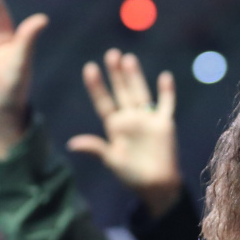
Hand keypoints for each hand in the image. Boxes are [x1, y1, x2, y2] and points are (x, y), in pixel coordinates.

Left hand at [67, 50, 181, 217]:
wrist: (157, 185)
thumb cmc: (132, 176)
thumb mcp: (112, 161)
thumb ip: (96, 149)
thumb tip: (72, 144)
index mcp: (115, 126)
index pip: (104, 102)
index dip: (96, 86)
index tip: (89, 68)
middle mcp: (130, 119)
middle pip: (122, 92)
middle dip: (116, 74)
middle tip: (111, 54)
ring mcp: (147, 119)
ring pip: (140, 92)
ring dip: (135, 76)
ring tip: (128, 58)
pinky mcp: (165, 124)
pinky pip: (166, 104)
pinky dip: (166, 92)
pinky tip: (164, 77)